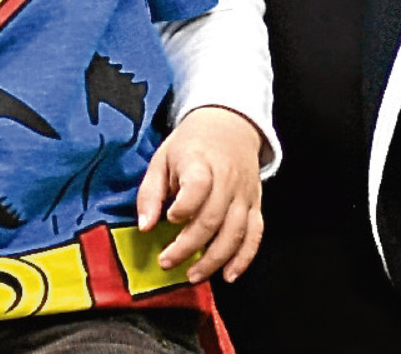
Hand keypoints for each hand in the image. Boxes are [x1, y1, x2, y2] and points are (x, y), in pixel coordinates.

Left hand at [138, 105, 264, 282]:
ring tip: (193, 275)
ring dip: (214, 259)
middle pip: (212, 218)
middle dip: (189, 246)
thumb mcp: (162, 158)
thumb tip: (144, 227)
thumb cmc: (191, 144)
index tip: (170, 218)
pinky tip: (228, 275)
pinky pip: (254, 235)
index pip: (198, 186)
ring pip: (234, 233)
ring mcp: (244, 195)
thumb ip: (150, 192)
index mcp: (201, 162)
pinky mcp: (256, 205)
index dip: (184, 207)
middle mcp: (227, 180)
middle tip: (168, 262)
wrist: (229, 125)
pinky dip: (244, 258)